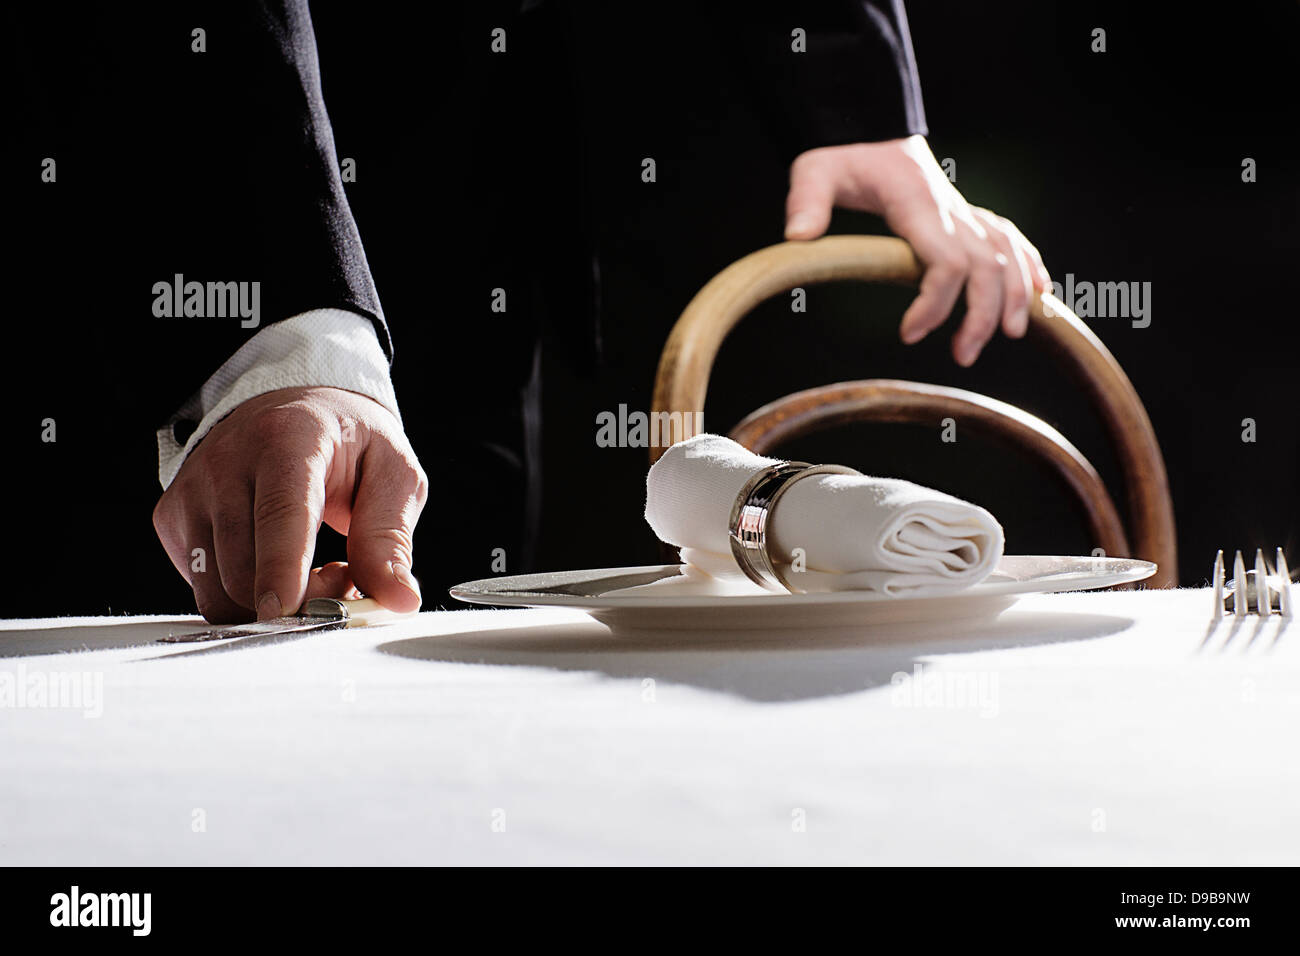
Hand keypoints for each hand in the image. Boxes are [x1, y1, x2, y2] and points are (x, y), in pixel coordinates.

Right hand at [153, 386, 428, 622]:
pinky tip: (273, 565)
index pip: (279, 513)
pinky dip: (241, 595)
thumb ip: (390, 538)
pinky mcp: (172, 518)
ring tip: (309, 570)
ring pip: (218, 589)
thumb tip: (398, 599)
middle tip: (341, 578)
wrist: (292, 407)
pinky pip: (203, 588)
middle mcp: (227, 462)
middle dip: (299, 599)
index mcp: (289, 440)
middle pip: (245, 569)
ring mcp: (191, 490)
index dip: (281, 568)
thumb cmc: (348, 442)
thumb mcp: (393, 475)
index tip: (287, 608)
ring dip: (269, 604)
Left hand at [784, 134, 1051, 365]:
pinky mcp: (967, 215)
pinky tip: (1041, 293)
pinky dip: (1029, 265)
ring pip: (1008, 254)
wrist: (868, 129)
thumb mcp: (815, 170)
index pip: (946, 260)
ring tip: (1009, 336)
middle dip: (983, 314)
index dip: (935, 302)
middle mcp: (951, 209)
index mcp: (917, 205)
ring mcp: (964, 211)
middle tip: (963, 355)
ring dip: (1016, 296)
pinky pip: (1010, 238)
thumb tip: (797, 235)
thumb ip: (806, 201)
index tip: (909, 335)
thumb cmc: (843, 155)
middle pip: (987, 266)